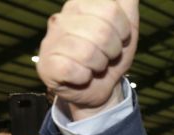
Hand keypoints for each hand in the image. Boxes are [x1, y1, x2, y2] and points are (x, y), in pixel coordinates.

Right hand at [36, 0, 138, 119]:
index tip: (119, 39)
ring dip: (99, 65)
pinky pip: (70, 69)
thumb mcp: (128, 26)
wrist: (103, 87)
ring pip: (86, 52)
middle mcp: (62, 18)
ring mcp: (51, 41)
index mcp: (81, 5)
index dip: (122, 31)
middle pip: (101, 32)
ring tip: (95, 66)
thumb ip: (126, 2)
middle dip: (112, 50)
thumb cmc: (112, 54)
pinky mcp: (46, 65)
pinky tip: (81, 76)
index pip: (110, 10)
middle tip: (107, 56)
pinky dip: (84, 77)